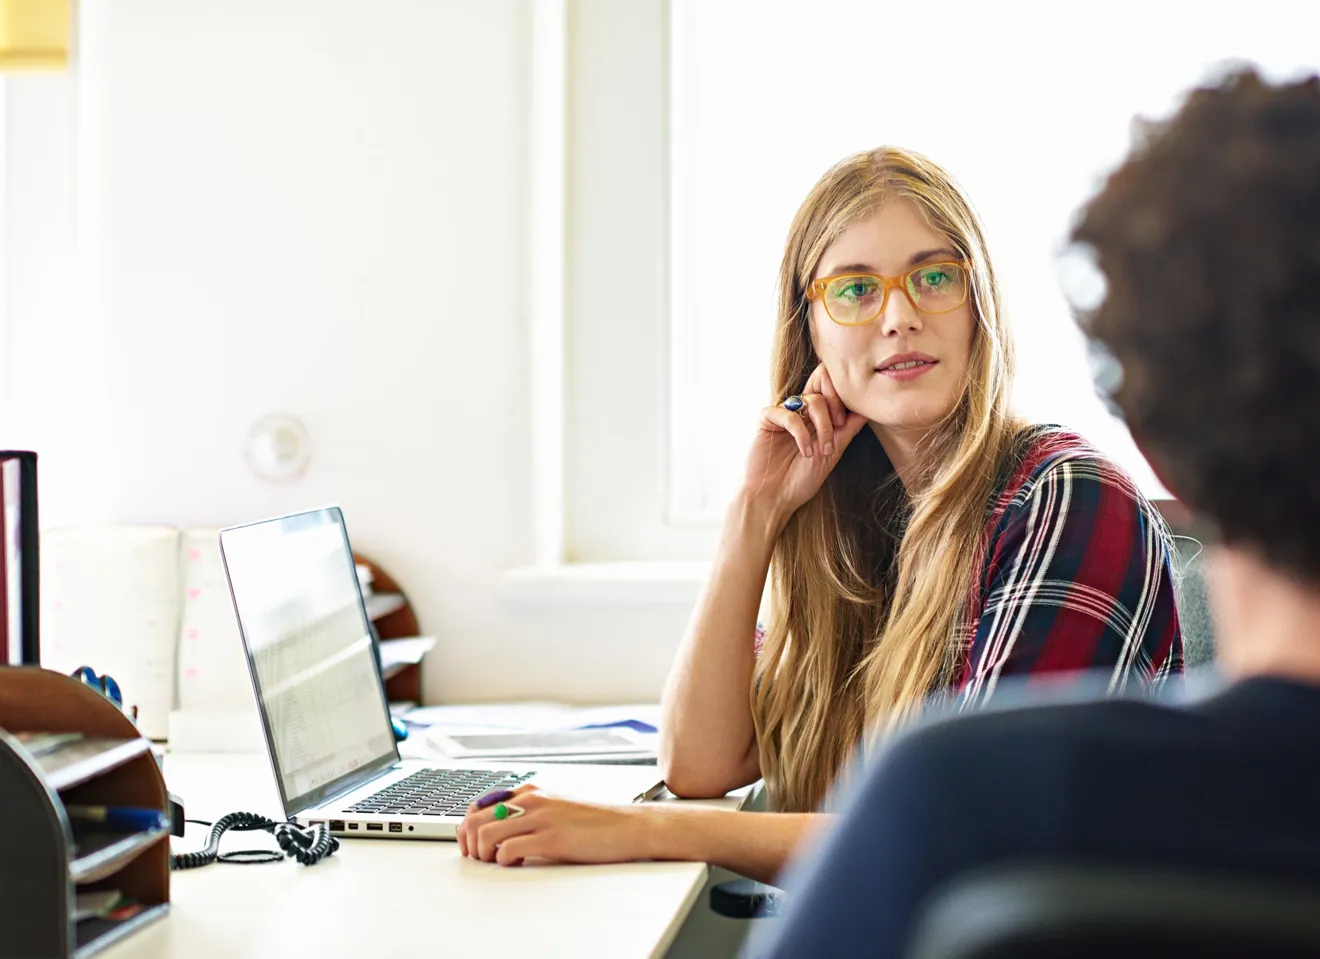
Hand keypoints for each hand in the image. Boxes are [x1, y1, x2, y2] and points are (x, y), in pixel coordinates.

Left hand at [456, 784, 653, 866]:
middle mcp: (532, 800)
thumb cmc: (594, 822)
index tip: (471, 844)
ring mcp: (541, 818)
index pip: (480, 804)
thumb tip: (498, 828)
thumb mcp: (556, 808)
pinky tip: (517, 864)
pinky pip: (508, 850)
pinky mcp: (551, 838)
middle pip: (476, 819)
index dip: (468, 828)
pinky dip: (504, 862)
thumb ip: (529, 812)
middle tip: (480, 858)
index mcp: (531, 792)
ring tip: (497, 862)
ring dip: (484, 854)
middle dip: (470, 843)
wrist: (627, 826)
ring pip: (486, 834)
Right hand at [741, 363, 868, 522]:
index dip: (844, 396)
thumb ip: (848, 429)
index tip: (846, 422)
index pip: (832, 386)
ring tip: (823, 450)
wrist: (774, 499)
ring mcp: (784, 413)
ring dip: (823, 425)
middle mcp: (801, 410)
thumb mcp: (833, 453)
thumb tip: (869, 409)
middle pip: (822, 379)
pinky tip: (805, 451)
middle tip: (839, 425)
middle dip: (836, 402)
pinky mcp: (766, 419)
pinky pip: (788, 413)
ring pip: (811, 399)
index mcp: (816, 415)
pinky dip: (801, 433)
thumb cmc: (801, 479)